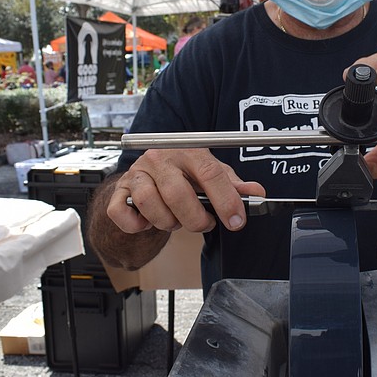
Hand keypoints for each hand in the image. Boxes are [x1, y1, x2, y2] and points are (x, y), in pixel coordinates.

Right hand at [106, 148, 265, 234]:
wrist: (149, 173)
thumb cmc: (183, 174)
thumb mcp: (212, 174)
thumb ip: (233, 185)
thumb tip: (257, 193)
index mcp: (188, 151)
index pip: (210, 173)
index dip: (226, 200)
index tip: (236, 220)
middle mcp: (160, 158)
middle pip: (178, 193)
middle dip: (196, 219)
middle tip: (204, 223)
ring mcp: (137, 174)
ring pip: (150, 204)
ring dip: (167, 222)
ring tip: (176, 221)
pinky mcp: (120, 190)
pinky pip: (121, 212)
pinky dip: (136, 225)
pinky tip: (148, 222)